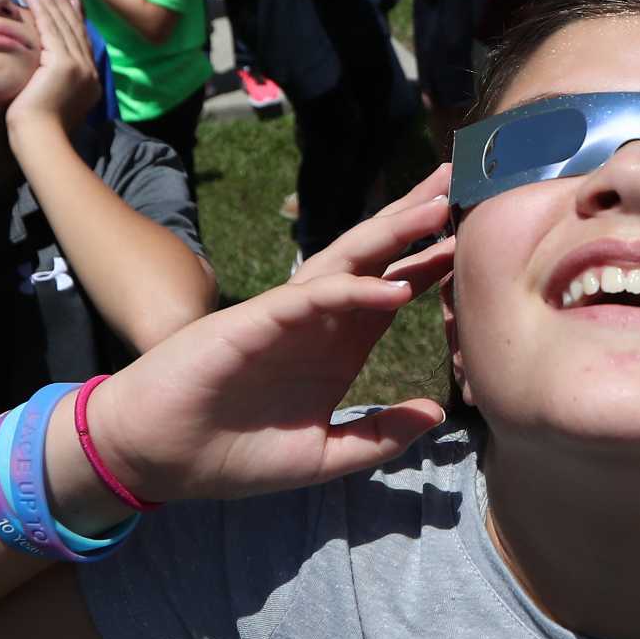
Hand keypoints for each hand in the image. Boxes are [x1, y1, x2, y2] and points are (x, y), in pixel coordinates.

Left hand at [5, 0, 100, 138]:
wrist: (41, 138)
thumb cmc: (38, 129)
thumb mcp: (52, 101)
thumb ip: (54, 84)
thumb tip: (47, 76)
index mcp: (89, 81)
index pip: (80, 42)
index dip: (74, 19)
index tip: (69, 1)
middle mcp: (89, 71)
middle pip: (75, 29)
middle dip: (64, 4)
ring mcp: (79, 67)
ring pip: (64, 26)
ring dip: (52, 1)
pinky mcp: (64, 64)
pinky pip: (52, 30)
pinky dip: (43, 10)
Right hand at [81, 166, 456, 502]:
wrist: (158, 459)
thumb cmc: (234, 453)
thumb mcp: (324, 455)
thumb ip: (378, 435)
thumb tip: (437, 413)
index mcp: (338, 343)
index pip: (397, 288)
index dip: (436, 264)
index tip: (481, 239)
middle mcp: (318, 319)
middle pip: (378, 256)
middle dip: (419, 218)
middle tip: (466, 179)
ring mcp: (288, 315)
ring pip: (349, 259)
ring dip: (393, 233)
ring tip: (438, 207)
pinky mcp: (255, 322)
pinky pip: (312, 297)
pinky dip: (353, 290)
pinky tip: (394, 288)